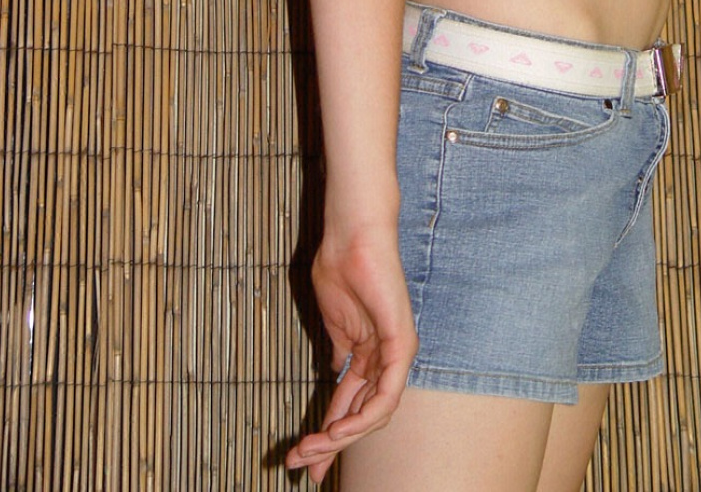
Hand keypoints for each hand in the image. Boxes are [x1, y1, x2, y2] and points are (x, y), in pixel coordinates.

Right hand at [286, 225, 417, 482]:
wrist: (351, 236)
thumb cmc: (341, 267)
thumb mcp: (334, 320)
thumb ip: (338, 349)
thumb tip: (333, 371)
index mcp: (370, 352)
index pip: (351, 404)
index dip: (327, 434)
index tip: (302, 458)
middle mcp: (387, 356)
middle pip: (362, 415)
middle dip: (329, 445)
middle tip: (299, 464)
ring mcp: (397, 350)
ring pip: (374, 413)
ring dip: (340, 437)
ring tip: (310, 449)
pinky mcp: (402, 342)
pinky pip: (387, 393)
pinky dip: (363, 417)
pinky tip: (339, 430)